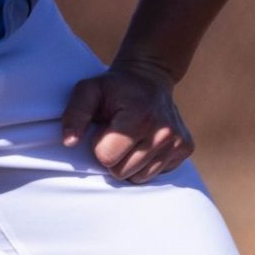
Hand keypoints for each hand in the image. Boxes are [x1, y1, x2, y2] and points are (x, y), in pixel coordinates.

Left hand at [62, 59, 193, 183]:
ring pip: (139, 177)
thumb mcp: (88, 91)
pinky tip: (146, 141)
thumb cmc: (114, 87)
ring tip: (131, 137)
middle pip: (122, 172)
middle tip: (118, 133)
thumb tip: (69, 143)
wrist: (149, 77)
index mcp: (139, 117)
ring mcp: (177, 141)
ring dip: (130, 162)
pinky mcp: (185, 148)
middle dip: (114, 156)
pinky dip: (147, 162)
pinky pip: (155, 174)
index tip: (105, 128)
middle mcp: (163, 132)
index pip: (106, 158)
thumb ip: (75, 115)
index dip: (100, 145)